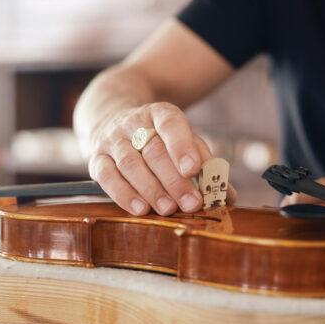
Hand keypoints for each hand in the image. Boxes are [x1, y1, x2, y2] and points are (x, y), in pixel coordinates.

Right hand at [87, 102, 236, 215]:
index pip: (171, 123)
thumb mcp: (182, 141)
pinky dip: (123, 194)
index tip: (193, 169)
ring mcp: (113, 140)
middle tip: (192, 203)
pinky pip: (106, 176)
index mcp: (159, 113)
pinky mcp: (96, 158)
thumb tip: (227, 197)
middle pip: (154, 150)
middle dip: (174, 180)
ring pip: (130, 164)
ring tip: (168, 210)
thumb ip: (206, 166)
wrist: (109, 117)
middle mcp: (133, 123)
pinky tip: (140, 209)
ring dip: (151, 189)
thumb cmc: (157, 137)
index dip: (182, 146)